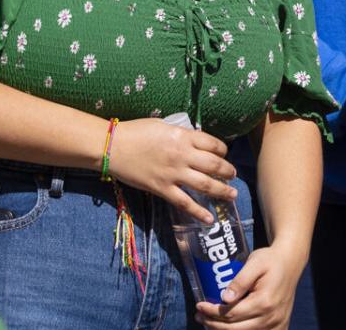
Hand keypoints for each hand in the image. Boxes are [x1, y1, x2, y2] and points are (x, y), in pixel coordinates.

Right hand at [109, 118, 236, 223]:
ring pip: (205, 185)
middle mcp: (183, 155)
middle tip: (234, 175)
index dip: (223, 151)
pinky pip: (184, 203)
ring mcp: (173, 174)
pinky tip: (209, 219)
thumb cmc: (136, 132)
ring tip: (232, 194)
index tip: (225, 154)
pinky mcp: (162, 189)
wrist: (112, 147)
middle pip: (214, 165)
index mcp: (184, 137)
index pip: (214, 144)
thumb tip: (195, 139)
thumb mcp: (164, 125)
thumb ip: (182, 134)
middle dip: (228, 172)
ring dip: (222, 190)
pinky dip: (198, 212)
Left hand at [194, 242, 303, 329]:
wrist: (291, 262)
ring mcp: (276, 323)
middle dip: (213, 324)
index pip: (231, 314)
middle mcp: (271, 317)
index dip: (212, 312)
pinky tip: (228, 326)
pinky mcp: (279, 326)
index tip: (199, 305)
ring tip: (210, 322)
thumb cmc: (271, 259)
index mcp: (265, 301)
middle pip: (234, 329)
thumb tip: (224, 298)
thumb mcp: (255, 262)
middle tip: (199, 316)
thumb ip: (240, 281)